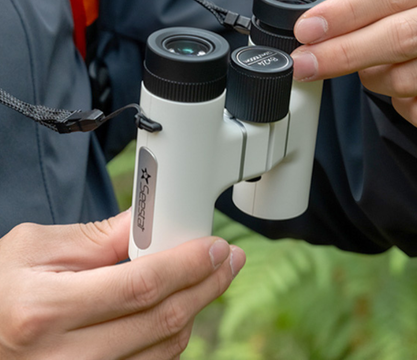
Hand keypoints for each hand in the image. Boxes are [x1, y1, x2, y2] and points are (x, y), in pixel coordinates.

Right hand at [0, 210, 244, 359]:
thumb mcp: (36, 248)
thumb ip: (98, 238)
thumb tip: (149, 222)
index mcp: (46, 310)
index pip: (140, 286)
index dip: (187, 265)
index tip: (215, 247)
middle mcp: (62, 357)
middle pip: (160, 322)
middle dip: (206, 286)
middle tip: (228, 261)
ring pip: (161, 350)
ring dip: (194, 311)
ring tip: (211, 279)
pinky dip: (171, 338)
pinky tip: (180, 309)